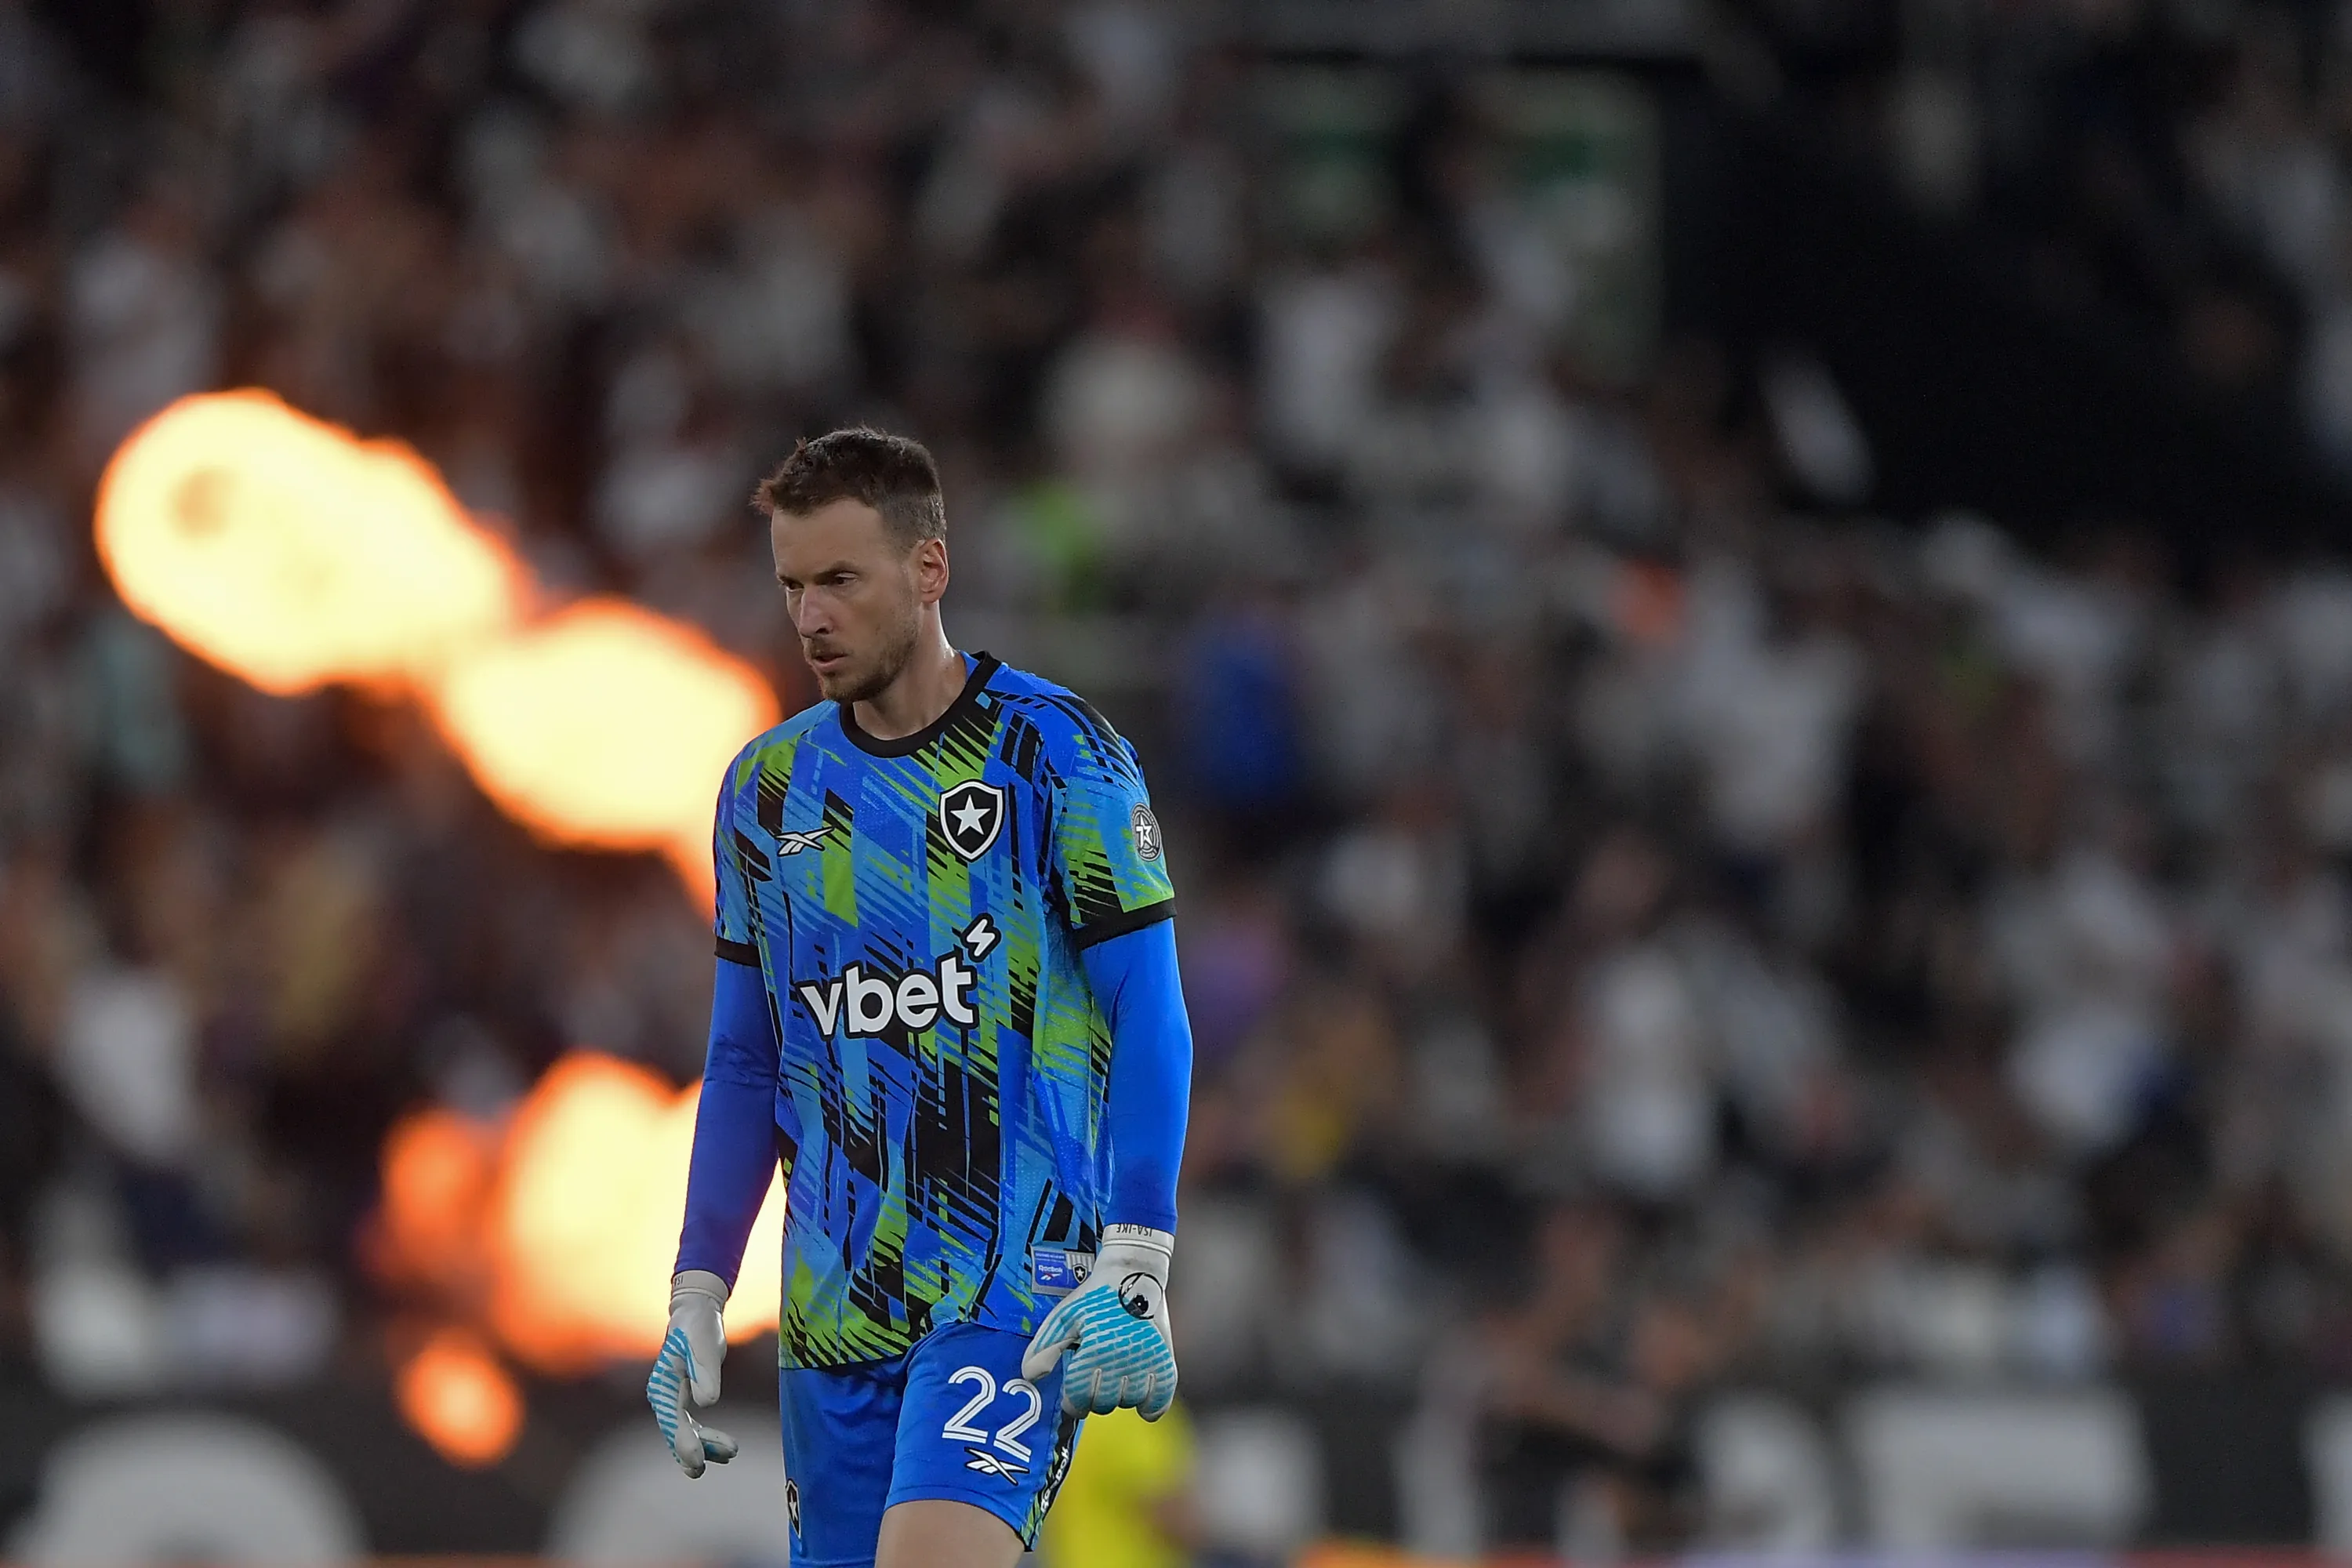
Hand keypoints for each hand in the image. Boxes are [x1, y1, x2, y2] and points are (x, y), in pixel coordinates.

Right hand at [646, 1270, 738, 1476]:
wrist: (697, 1312)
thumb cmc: (698, 1326)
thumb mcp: (703, 1344)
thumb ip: (704, 1372)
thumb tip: (707, 1403)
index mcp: (663, 1384)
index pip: (672, 1420)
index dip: (683, 1442)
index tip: (697, 1460)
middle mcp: (664, 1395)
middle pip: (675, 1431)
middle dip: (690, 1451)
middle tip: (702, 1469)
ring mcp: (673, 1398)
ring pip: (686, 1432)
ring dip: (705, 1446)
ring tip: (731, 1454)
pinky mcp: (687, 1396)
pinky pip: (694, 1426)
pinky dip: (708, 1439)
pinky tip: (727, 1451)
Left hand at [1020, 1225, 1177, 1419]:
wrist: (1134, 1273)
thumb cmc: (1095, 1296)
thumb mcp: (1064, 1317)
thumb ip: (1044, 1348)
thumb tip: (1030, 1377)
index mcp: (1095, 1350)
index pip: (1078, 1400)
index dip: (1072, 1402)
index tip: (1073, 1394)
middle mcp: (1122, 1359)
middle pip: (1102, 1405)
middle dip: (1093, 1398)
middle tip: (1094, 1381)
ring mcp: (1147, 1361)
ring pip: (1128, 1403)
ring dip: (1119, 1397)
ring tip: (1115, 1380)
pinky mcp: (1166, 1360)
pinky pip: (1160, 1400)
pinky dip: (1150, 1407)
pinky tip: (1140, 1400)